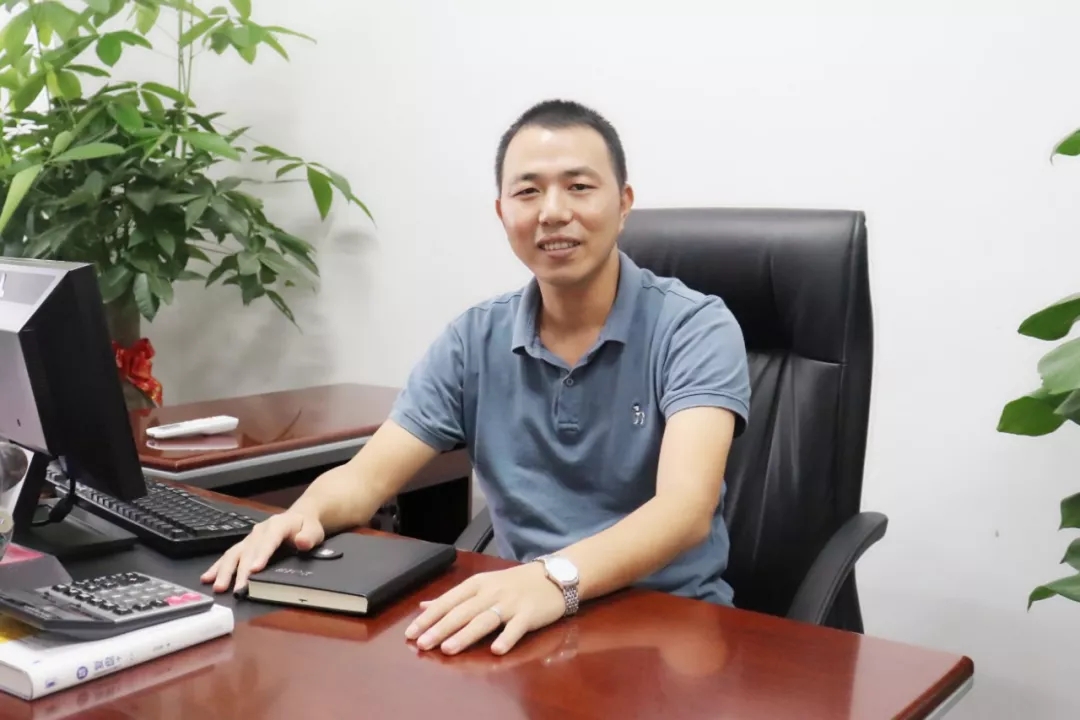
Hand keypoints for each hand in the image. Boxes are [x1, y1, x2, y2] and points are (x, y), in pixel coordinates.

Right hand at [200, 510, 324, 592]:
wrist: (299, 518)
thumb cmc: (306, 527)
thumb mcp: (314, 530)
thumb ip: (309, 536)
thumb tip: (301, 542)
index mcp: (278, 525)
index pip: (269, 541)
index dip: (261, 555)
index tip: (254, 570)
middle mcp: (260, 531)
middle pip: (248, 551)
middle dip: (241, 571)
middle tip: (237, 590)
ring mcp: (250, 538)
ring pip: (234, 554)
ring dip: (225, 571)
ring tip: (218, 587)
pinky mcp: (244, 545)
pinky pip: (229, 555)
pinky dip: (217, 567)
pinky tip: (207, 578)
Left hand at [404, 561, 565, 655]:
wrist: (554, 576)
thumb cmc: (514, 583)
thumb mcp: (482, 584)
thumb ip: (453, 598)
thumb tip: (424, 606)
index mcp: (477, 584)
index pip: (448, 601)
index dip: (429, 617)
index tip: (411, 633)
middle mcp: (491, 592)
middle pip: (463, 611)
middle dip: (441, 628)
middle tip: (422, 644)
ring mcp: (511, 603)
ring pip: (485, 619)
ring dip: (466, 634)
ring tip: (448, 649)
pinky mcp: (530, 614)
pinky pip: (517, 627)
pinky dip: (506, 638)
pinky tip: (495, 651)